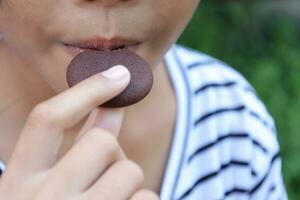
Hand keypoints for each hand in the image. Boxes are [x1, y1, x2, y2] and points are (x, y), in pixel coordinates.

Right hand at [0, 65, 158, 199]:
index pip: (47, 119)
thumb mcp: (53, 188)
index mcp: (17, 184)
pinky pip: (149, 199)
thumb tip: (111, 105)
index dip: (85, 90)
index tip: (120, 73)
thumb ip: (81, 146)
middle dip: (113, 156)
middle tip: (104, 180)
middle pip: (101, 143)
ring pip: (130, 172)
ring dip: (130, 186)